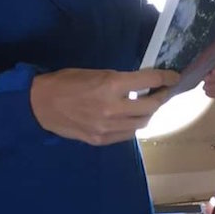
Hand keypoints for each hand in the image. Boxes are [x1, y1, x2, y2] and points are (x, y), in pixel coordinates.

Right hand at [30, 68, 178, 145]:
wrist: (39, 105)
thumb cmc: (67, 82)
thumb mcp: (97, 73)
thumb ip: (120, 80)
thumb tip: (143, 84)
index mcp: (111, 85)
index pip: (149, 80)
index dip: (167, 78)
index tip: (175, 77)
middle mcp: (113, 108)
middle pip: (151, 106)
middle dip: (161, 97)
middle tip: (163, 91)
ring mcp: (107, 127)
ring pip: (142, 123)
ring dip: (149, 113)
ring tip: (148, 105)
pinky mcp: (100, 140)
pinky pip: (127, 134)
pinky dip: (134, 125)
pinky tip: (131, 118)